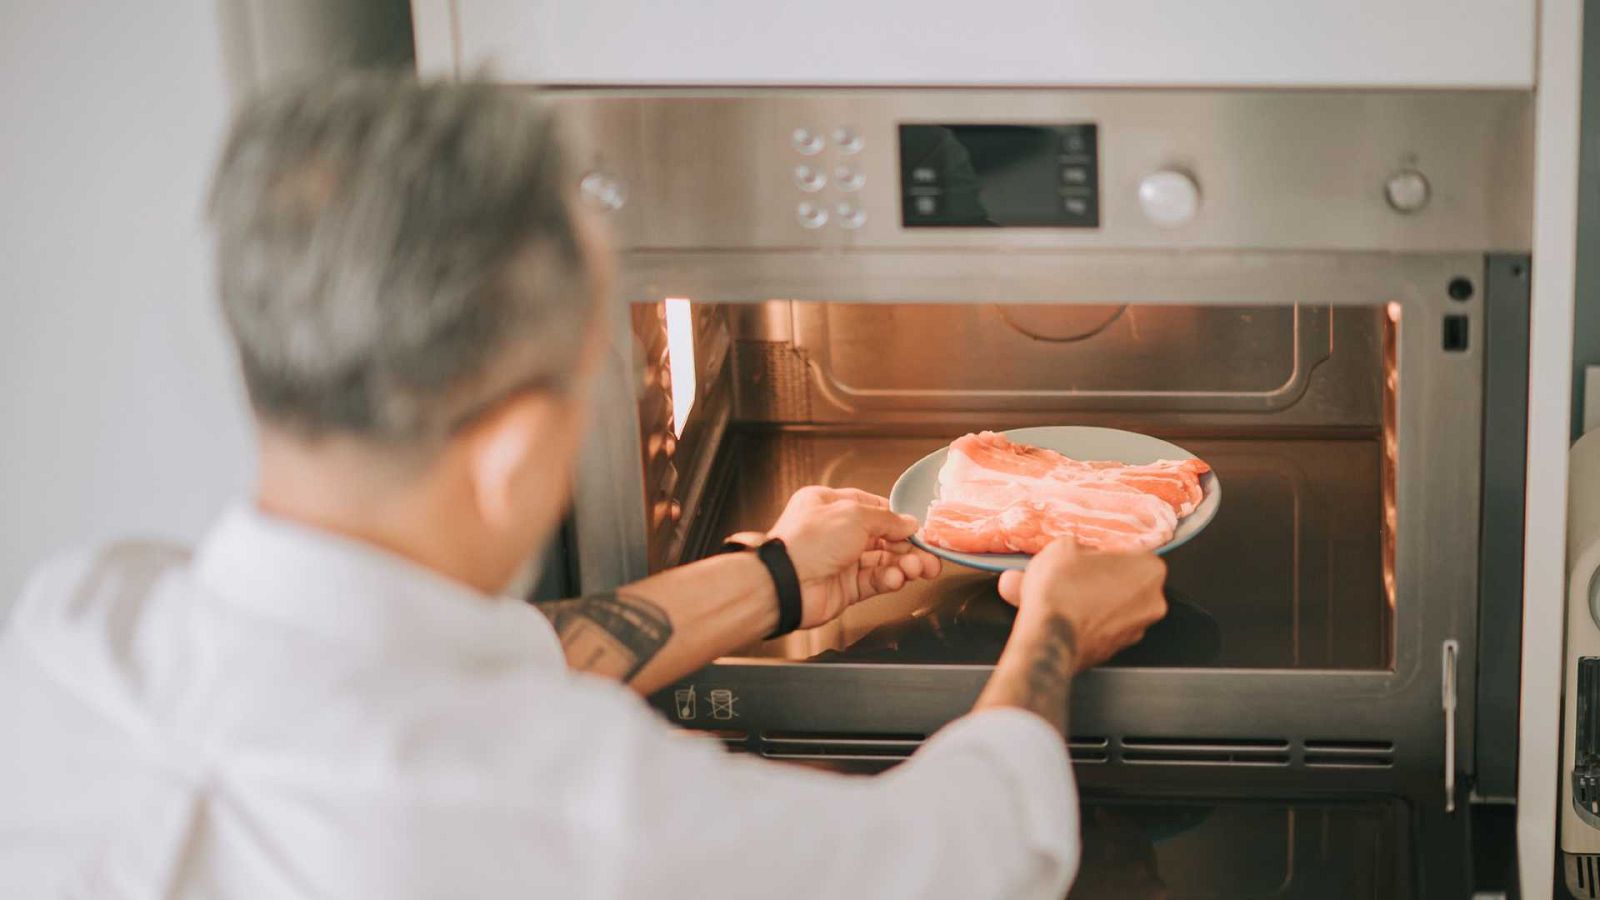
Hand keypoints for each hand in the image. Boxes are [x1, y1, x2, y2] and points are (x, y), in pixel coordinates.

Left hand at [742, 486, 942, 627]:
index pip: (872, 507)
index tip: (918, 528)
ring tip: (918, 568)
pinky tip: (897, 578)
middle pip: (882, 537)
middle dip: (908, 546)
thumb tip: (909, 522)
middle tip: (929, 555)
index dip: (896, 518)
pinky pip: (875, 580)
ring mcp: (840, 560)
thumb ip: (887, 519)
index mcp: (828, 505)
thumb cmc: (807, 542)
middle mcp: (834, 532)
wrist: (787, 584)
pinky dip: (889, 579)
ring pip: (882, 560)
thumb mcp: (854, 515)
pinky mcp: (845, 587)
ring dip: (904, 564)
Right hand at [996, 538, 1166, 670]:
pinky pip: (1105, 627)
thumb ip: (1083, 545)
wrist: (1047, 638)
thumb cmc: (1061, 591)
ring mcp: (1137, 630)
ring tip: (1067, 596)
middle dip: (1103, 576)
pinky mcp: (1117, 650)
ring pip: (1117, 606)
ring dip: (1096, 600)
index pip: (1133, 551)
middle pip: (1128, 581)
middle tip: (1076, 574)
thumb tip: (1080, 552)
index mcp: (1149, 569)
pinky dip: (1090, 621)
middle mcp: (1152, 602)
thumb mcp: (1065, 546)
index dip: (1107, 551)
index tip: (1090, 553)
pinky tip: (1068, 615)